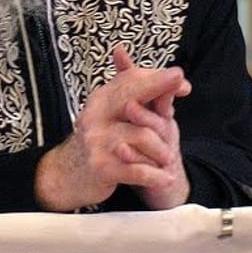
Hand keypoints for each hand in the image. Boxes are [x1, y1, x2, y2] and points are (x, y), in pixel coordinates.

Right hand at [34, 45, 191, 211]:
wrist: (67, 174)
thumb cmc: (99, 140)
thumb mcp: (112, 112)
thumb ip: (139, 93)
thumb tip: (173, 74)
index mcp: (101, 99)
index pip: (130, 80)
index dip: (156, 78)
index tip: (179, 78)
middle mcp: (96, 115)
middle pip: (132, 97)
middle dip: (160, 89)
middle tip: (184, 87)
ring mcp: (96, 140)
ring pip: (142, 136)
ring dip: (162, 151)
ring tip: (168, 159)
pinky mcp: (101, 167)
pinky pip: (136, 170)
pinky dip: (155, 175)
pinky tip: (166, 178)